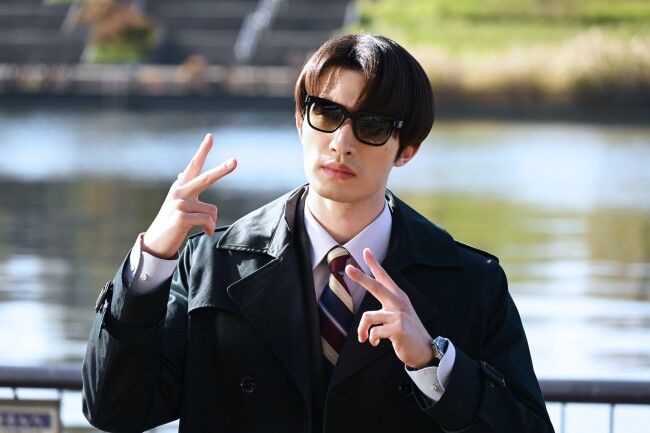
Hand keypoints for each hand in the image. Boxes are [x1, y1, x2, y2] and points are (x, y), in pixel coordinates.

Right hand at [142, 133, 236, 258]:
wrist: (156, 243)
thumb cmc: (171, 223)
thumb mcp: (177, 203)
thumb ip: (183, 188)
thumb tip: (181, 173)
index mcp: (180, 187)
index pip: (193, 166)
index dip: (202, 151)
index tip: (210, 137)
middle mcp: (179, 192)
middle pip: (206, 179)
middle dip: (222, 170)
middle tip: (235, 161)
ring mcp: (179, 204)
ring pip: (211, 210)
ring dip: (212, 222)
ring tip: (203, 228)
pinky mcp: (181, 217)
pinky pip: (207, 220)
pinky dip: (210, 228)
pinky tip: (205, 233)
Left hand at [346, 248, 433, 368]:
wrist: (424, 350)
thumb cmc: (407, 333)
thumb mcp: (399, 315)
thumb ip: (386, 308)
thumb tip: (368, 316)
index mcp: (398, 297)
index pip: (384, 277)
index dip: (374, 264)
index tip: (366, 251)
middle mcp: (398, 302)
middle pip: (376, 286)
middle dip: (361, 277)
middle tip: (348, 268)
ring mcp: (399, 315)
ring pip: (368, 317)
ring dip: (362, 330)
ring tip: (364, 337)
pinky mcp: (398, 329)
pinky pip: (374, 332)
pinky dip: (371, 339)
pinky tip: (375, 342)